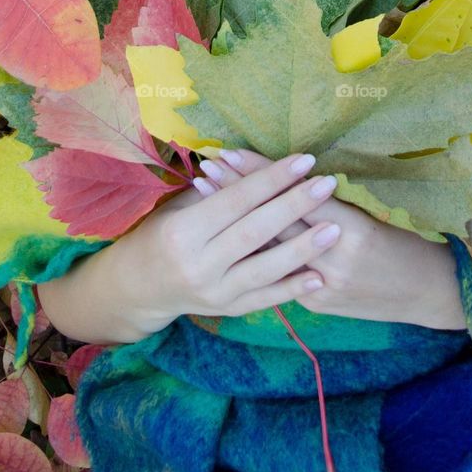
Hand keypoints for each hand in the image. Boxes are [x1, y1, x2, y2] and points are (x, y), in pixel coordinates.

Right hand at [112, 151, 343, 331]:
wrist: (137, 288)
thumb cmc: (159, 233)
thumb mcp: (178, 207)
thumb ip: (215, 191)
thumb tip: (255, 163)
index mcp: (184, 231)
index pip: (236, 201)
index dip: (270, 179)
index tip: (303, 160)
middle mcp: (199, 264)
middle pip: (254, 231)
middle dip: (294, 206)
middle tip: (327, 183)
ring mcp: (214, 293)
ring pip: (264, 269)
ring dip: (302, 249)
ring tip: (334, 229)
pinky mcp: (226, 311)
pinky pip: (265, 299)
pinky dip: (292, 289)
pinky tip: (318, 276)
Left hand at [194, 149, 467, 329]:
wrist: (430, 294)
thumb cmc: (407, 241)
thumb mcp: (375, 213)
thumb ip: (331, 204)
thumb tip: (288, 177)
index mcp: (353, 229)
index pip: (295, 195)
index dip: (261, 173)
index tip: (231, 151)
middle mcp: (333, 258)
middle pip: (274, 220)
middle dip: (236, 192)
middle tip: (206, 166)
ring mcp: (322, 285)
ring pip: (269, 248)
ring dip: (235, 220)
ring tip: (206, 194)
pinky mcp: (316, 302)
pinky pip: (279, 274)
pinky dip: (253, 250)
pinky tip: (226, 234)